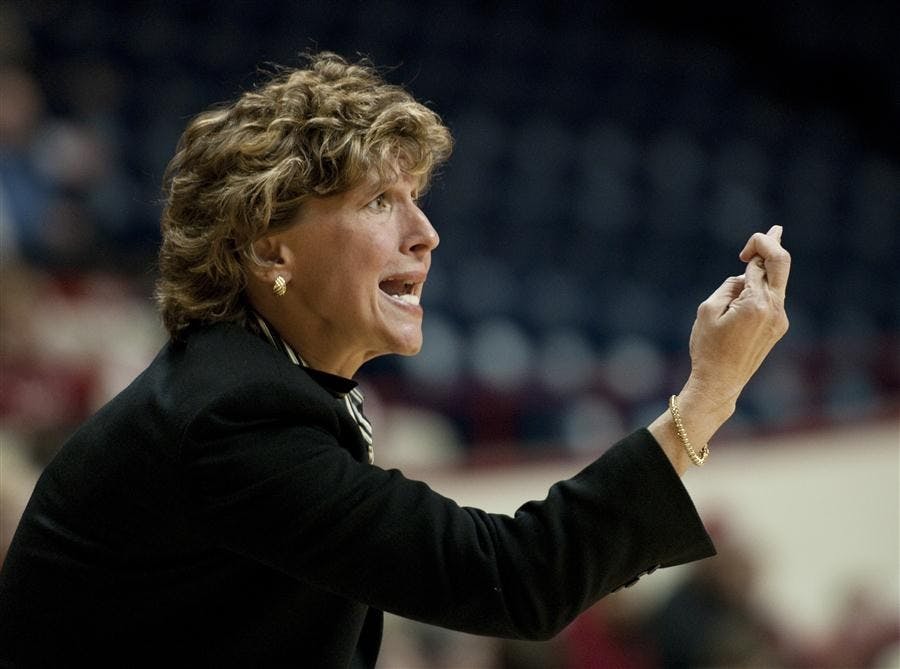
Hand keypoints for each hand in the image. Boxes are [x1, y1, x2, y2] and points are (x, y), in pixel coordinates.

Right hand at [684, 224, 790, 416]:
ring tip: (772, 243)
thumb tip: (744, 278)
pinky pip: (773, 299)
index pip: (758, 265)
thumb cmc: (707, 347)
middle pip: (781, 265)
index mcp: (756, 303)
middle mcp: (774, 309)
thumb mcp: (707, 310)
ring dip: (768, 267)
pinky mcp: (778, 328)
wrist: (720, 383)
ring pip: (778, 283)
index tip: (742, 253)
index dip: (751, 252)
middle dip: (773, 245)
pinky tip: (758, 282)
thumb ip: (728, 286)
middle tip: (774, 230)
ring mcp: (779, 320)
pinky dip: (765, 287)